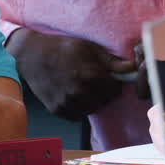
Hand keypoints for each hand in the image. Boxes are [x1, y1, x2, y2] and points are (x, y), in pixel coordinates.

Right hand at [8, 29, 134, 119]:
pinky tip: (75, 95)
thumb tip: (132, 68)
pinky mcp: (57, 110)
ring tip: (86, 88)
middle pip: (105, 101)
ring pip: (92, 109)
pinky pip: (77, 116)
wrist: (32, 56)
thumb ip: (111, 61)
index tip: (110, 79)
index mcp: (89, 75)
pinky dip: (80, 108)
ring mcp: (67, 102)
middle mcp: (79, 92)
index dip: (115, 83)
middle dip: (105, 93)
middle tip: (98, 83)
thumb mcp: (89, 48)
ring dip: (93, 101)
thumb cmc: (62, 48)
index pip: (115, 89)